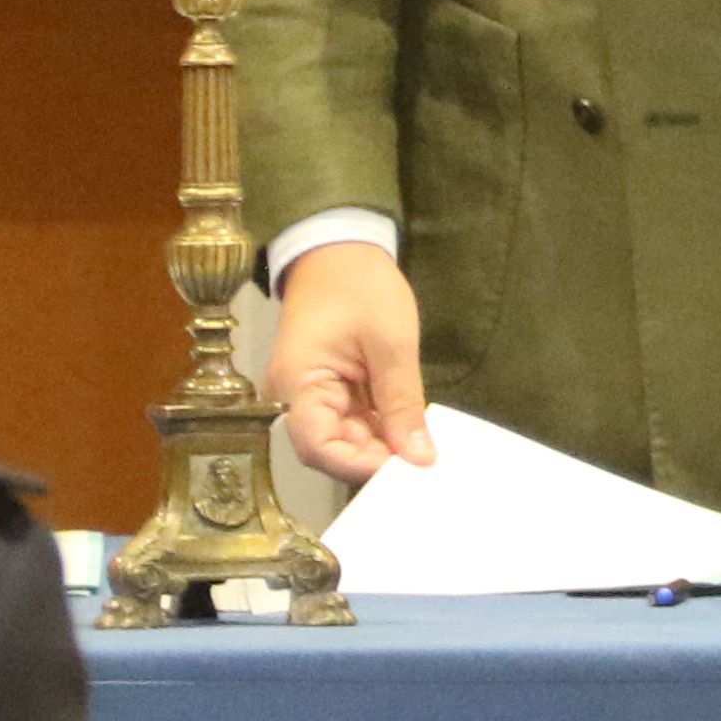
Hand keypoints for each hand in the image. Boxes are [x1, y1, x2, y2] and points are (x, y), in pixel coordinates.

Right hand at [267, 243, 437, 478]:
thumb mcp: (390, 343)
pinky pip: (352, 422)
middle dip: (376, 460)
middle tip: (425, 465)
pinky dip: (380, 430)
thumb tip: (417, 455)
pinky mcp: (329, 389)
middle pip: (332, 449)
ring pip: (345, 439)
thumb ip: (401, 403)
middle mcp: (295, 396)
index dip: (359, 466)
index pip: (317, 447)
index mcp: (296, 383)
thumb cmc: (358, 285)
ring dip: (382, 447)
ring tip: (424, 450)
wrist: (339, 250)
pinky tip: (411, 432)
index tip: (405, 470)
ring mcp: (310, 394)